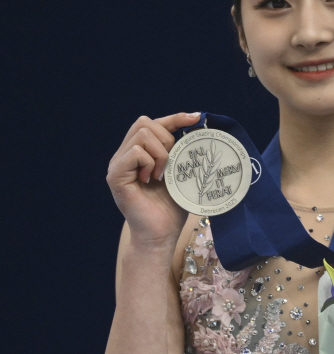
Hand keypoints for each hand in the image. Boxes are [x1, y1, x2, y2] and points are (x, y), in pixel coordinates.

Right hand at [106, 111, 201, 247]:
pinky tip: (152, 180)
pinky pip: (135, 152)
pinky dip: (149, 162)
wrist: (161, 235)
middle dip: (166, 139)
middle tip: (171, 165)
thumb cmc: (171, 209)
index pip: (153, 124)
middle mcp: (125, 155)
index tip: (196, 118)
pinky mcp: (115, 176)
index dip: (174, 118)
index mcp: (139, 153)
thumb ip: (181, 154)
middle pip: (144, 122)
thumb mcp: (180, 175)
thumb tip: (198, 130)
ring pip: (141, 134)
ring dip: (160, 154)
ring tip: (162, 175)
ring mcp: (118, 164)